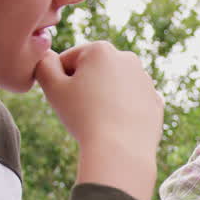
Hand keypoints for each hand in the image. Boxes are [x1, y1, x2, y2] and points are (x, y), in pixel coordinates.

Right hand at [35, 42, 163, 199]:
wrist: (120, 150)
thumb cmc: (83, 117)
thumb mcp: (52, 88)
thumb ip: (43, 64)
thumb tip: (46, 54)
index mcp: (101, 49)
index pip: (68, 61)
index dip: (61, 82)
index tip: (67, 100)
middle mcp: (128, 58)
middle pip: (93, 72)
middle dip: (84, 87)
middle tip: (83, 111)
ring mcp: (145, 80)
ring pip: (113, 88)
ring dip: (103, 99)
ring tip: (100, 119)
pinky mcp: (156, 101)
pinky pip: (130, 104)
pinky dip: (122, 112)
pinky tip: (117, 126)